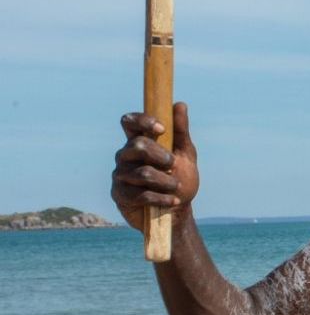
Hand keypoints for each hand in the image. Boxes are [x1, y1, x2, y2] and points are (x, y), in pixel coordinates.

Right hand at [112, 102, 198, 228]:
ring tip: (175, 187)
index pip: (128, 122)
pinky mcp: (120, 195)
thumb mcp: (185, 154)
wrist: (177, 211)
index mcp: (138, 141)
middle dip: (162, 156)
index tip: (161, 129)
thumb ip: (180, 132)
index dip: (142, 121)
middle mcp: (125, 155)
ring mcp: (120, 175)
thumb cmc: (180, 178)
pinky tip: (173, 200)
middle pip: (138, 145)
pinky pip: (141, 194)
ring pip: (143, 173)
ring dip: (166, 182)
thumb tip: (179, 104)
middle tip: (173, 165)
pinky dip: (162, 198)